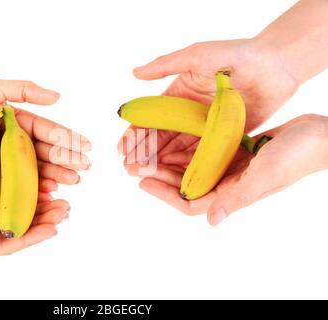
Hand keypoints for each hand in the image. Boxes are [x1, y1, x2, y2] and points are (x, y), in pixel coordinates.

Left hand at [0, 78, 90, 182]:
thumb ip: (21, 90)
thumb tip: (57, 96)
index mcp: (18, 122)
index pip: (48, 131)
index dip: (68, 139)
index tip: (87, 147)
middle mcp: (16, 143)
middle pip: (47, 153)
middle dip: (67, 160)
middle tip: (84, 168)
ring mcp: (6, 162)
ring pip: (37, 170)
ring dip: (57, 176)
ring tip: (73, 182)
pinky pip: (19, 184)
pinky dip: (36, 189)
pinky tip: (50, 192)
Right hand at [0, 149, 69, 256]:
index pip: (8, 243)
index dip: (32, 237)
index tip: (53, 228)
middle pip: (20, 228)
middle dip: (44, 221)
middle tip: (65, 209)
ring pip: (21, 210)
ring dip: (42, 206)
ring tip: (62, 199)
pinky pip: (15, 190)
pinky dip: (30, 189)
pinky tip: (45, 183)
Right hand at [118, 38, 299, 179]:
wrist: (276, 65)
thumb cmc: (236, 55)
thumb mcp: (197, 56)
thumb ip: (166, 65)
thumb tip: (134, 73)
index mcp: (178, 95)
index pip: (151, 118)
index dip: (135, 134)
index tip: (122, 149)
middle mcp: (188, 114)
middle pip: (161, 138)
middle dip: (144, 153)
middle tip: (129, 168)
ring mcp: (205, 128)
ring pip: (178, 149)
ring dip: (161, 162)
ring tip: (145, 175)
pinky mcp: (223, 138)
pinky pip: (201, 155)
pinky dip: (187, 165)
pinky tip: (174, 176)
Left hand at [130, 114, 327, 225]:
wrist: (320, 135)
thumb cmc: (299, 156)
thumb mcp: (266, 176)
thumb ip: (238, 198)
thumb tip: (212, 221)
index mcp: (233, 193)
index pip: (190, 201)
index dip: (164, 194)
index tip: (142, 181)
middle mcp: (229, 183)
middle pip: (186, 184)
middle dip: (160, 175)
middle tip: (135, 164)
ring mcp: (233, 168)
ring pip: (193, 169)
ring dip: (170, 162)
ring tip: (148, 152)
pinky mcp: (237, 153)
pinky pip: (205, 154)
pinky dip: (189, 149)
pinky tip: (175, 139)